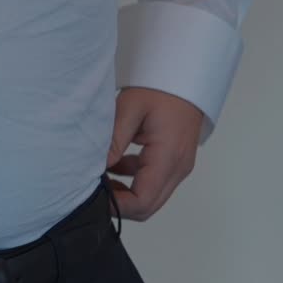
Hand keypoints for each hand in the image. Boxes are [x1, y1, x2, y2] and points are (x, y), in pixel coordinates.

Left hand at [105, 86, 204, 220]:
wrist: (186, 75)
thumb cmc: (160, 88)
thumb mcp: (128, 110)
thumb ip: (113, 142)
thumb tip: (98, 169)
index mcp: (168, 157)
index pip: (143, 201)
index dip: (117, 206)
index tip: (96, 195)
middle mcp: (178, 168)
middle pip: (148, 207)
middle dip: (120, 204)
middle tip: (96, 189)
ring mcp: (179, 166)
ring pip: (151, 197)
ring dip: (126, 193)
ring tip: (102, 177)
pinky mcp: (175, 161)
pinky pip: (154, 183)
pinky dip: (133, 181)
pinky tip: (115, 165)